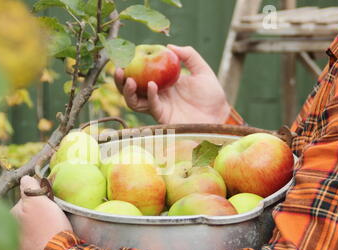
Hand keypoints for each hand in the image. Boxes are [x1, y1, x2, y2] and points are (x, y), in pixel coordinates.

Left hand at [11, 176, 71, 249]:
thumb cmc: (47, 227)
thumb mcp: (39, 201)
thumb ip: (30, 187)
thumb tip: (25, 178)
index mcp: (11, 217)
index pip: (26, 200)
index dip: (40, 200)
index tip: (50, 204)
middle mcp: (10, 233)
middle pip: (28, 216)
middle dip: (39, 216)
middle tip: (54, 219)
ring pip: (33, 232)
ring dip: (42, 231)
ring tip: (55, 233)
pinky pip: (38, 247)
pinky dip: (45, 245)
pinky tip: (53, 245)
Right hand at [115, 45, 230, 124]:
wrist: (219, 115)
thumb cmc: (212, 95)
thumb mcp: (202, 70)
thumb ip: (189, 55)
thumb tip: (169, 46)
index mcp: (162, 82)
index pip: (140, 74)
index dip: (130, 67)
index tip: (125, 56)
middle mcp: (157, 95)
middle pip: (131, 90)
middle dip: (120, 82)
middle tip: (118, 70)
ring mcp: (159, 106)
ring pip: (135, 101)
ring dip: (128, 91)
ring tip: (129, 80)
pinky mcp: (163, 116)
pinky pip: (151, 106)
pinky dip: (150, 95)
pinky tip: (152, 85)